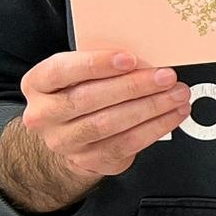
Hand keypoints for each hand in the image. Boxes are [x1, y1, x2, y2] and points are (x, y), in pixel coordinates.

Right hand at [0, 51, 193, 209]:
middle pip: (89, 98)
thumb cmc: (79, 93)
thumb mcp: (79, 73)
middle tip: (166, 76)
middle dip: (133, 86)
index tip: (129, 59)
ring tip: (176, 94)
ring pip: (109, 123)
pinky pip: (126, 143)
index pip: (61, 71)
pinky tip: (173, 114)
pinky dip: (155, 127)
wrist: (69, 136)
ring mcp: (65, 142)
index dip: (97, 64)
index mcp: (38, 84)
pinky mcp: (89, 159)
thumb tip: (145, 57)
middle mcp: (44, 115)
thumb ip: (101, 64)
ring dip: (150, 107)